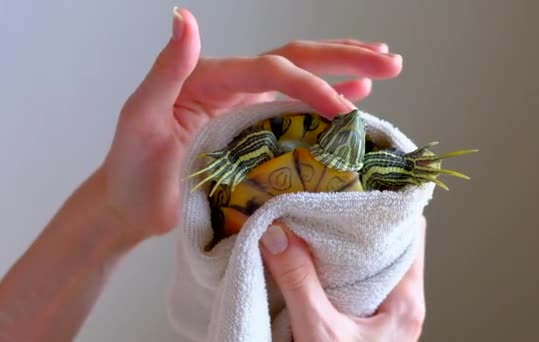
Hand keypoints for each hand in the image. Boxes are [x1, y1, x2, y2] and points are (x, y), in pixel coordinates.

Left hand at [99, 7, 402, 239]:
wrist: (129, 205)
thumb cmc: (130, 168)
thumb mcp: (139, 115)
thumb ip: (166, 68)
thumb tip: (184, 18)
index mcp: (212, 77)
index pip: (273, 71)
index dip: (312, 85)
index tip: (343, 110)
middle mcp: (234, 85)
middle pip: (297, 61)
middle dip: (345, 59)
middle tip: (390, 59)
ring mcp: (246, 107)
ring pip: (303, 80)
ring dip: (344, 72)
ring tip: (385, 67)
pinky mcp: (254, 131)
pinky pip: (296, 110)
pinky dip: (327, 100)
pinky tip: (356, 96)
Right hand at [260, 218, 426, 341]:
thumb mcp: (319, 331)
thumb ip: (298, 282)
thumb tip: (275, 235)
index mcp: (406, 301)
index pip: (411, 234)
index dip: (389, 207)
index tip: (359, 188)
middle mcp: (405, 304)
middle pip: (391, 245)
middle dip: (360, 224)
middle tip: (329, 202)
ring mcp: (389, 315)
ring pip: (374, 265)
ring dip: (348, 249)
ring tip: (318, 226)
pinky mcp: (371, 324)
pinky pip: (360, 285)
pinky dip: (340, 270)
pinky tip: (315, 262)